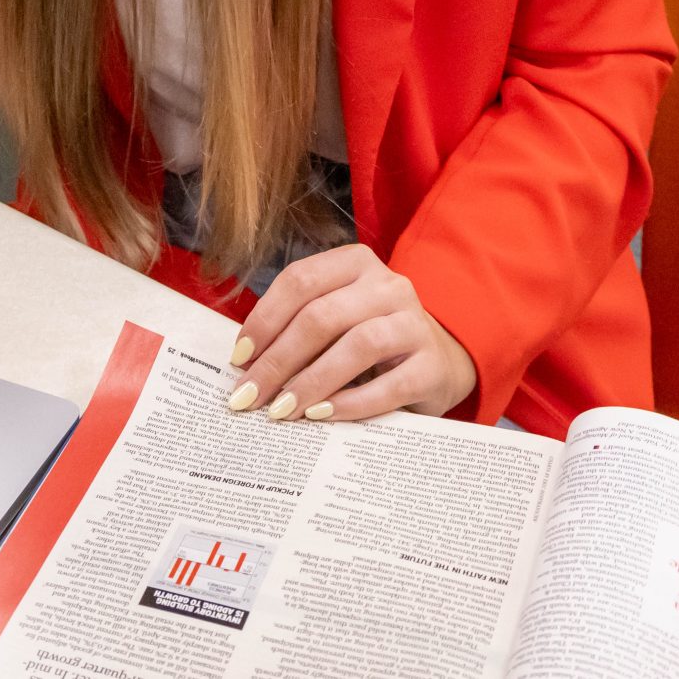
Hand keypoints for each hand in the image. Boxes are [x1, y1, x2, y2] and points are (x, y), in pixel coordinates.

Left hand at [222, 244, 475, 423]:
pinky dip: (350, 403)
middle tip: (250, 396)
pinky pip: (389, 385)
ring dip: (311, 382)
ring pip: (356, 345)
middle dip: (278, 360)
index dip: (264, 319)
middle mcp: (388, 285)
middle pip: (322, 316)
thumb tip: (245, 365)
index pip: (300, 281)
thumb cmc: (370, 340)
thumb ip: (297, 328)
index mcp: (355, 263)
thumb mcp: (335, 319)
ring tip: (282, 410)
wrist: (439, 362)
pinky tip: (321, 416)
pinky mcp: (433, 365)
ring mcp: (415, 323)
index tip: (239, 358)